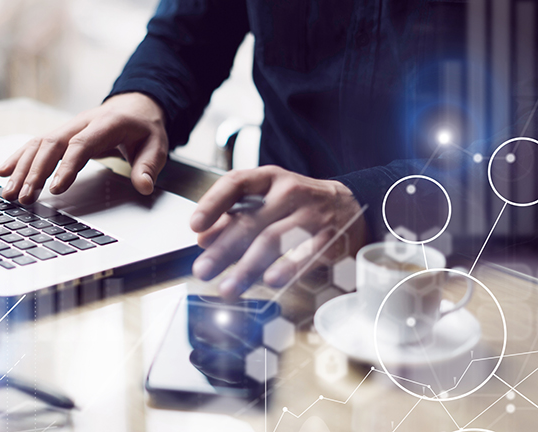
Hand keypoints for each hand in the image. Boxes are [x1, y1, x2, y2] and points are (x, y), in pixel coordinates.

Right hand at [0, 92, 168, 203]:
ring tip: (10, 194)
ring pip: (39, 144)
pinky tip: (3, 172)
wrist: (135, 107)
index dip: (67, 165)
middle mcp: (82, 122)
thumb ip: (149, 166)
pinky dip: (18, 158)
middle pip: (52, 144)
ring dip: (21, 169)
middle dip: (35, 172)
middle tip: (24, 198)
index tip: (55, 188)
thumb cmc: (144, 128)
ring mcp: (69, 127)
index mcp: (106, 123)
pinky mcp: (61, 135)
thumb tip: (145, 186)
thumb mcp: (157, 146)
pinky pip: (35, 145)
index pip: (82, 144)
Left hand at [190, 166, 366, 298]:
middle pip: (250, 221)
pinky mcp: (331, 236)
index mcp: (268, 180)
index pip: (236, 184)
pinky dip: (289, 266)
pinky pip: (307, 252)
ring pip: (274, 239)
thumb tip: (203, 239)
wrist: (354, 205)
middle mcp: (289, 192)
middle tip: (202, 271)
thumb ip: (233, 218)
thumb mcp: (267, 202)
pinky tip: (271, 281)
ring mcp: (312, 214)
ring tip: (228, 288)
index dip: (212, 204)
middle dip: (223, 250)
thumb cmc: (299, 206)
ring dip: (247, 266)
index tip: (195, 226)